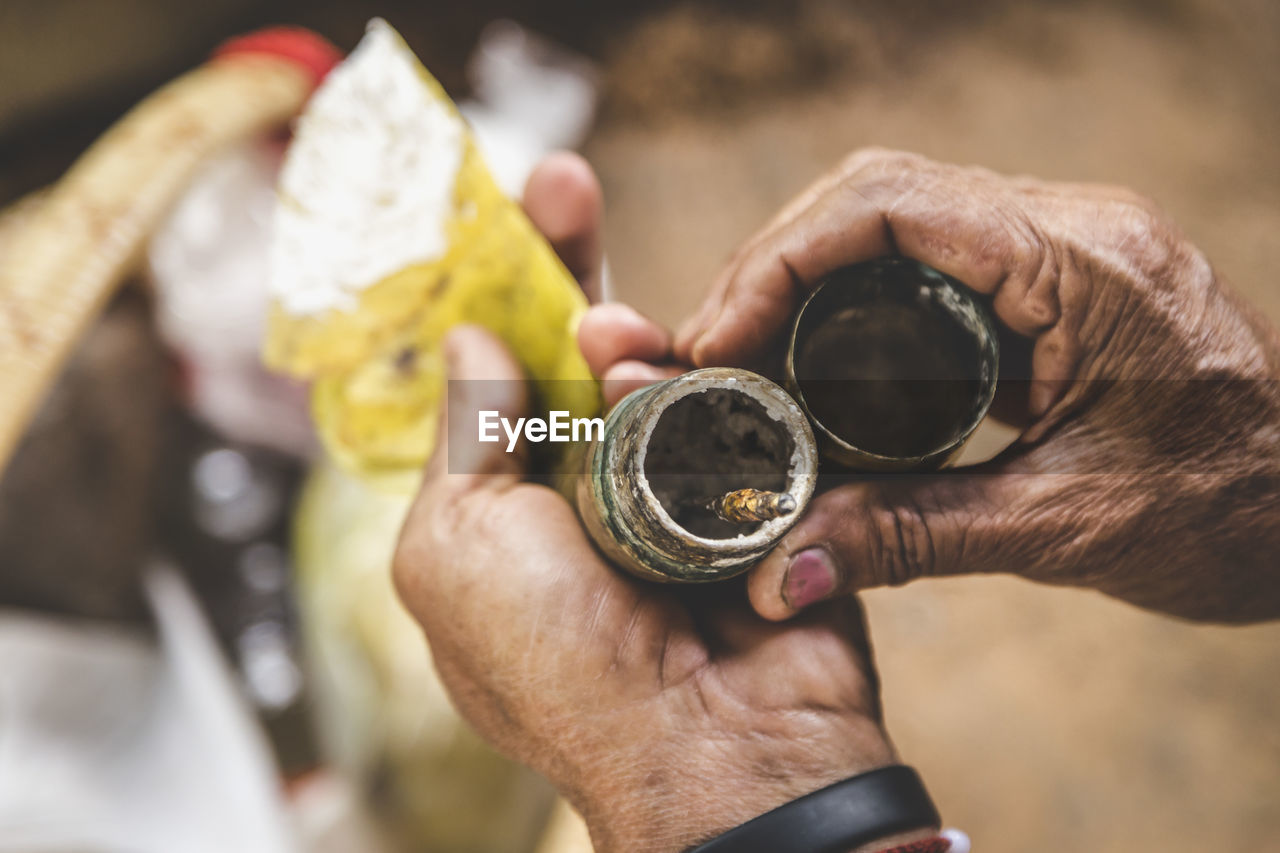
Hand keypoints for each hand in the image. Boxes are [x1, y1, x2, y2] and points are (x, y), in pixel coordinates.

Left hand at [391, 156, 915, 852]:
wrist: (714, 748)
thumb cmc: (562, 668)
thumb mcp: (457, 550)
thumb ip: (465, 438)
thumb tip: (470, 337)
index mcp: (503, 514)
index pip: (498, 382)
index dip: (496, 302)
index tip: (501, 221)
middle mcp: (589, 495)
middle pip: (579, 356)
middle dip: (567, 269)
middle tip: (563, 183)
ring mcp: (680, 487)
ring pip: (662, 370)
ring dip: (634, 339)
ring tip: (617, 341)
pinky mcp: (759, 488)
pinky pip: (739, 403)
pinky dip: (714, 375)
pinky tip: (688, 364)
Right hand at [582, 148, 1279, 622]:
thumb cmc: (1240, 510)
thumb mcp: (1066, 526)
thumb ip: (913, 536)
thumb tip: (782, 570)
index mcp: (1083, 263)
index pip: (890, 205)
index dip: (776, 260)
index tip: (716, 340)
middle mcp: (1072, 229)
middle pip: (877, 194)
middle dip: (773, 266)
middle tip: (712, 356)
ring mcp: (1065, 246)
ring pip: (896, 216)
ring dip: (806, 277)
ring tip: (746, 359)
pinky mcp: (1056, 280)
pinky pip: (931, 257)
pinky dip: (854, 299)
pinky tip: (820, 364)